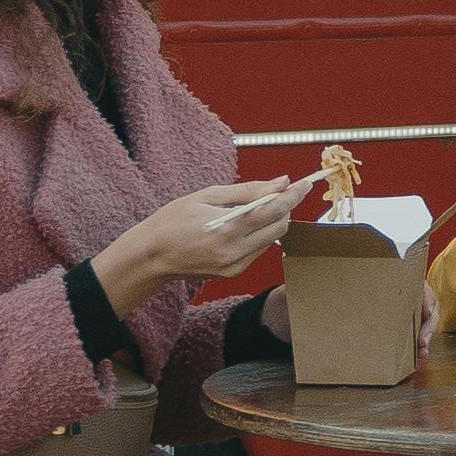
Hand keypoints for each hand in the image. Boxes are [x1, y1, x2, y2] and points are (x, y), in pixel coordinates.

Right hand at [95, 178, 301, 313]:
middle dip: (285, 207)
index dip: (293, 195)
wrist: (151, 256)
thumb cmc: (172, 221)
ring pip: (272, 240)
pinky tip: (245, 225)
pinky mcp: (233, 273)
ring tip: (257, 206)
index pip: (273, 211)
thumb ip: (247, 190)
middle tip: (279, 191)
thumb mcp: (206, 196)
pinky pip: (258, 250)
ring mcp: (235, 266)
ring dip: (273, 221)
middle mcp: (234, 252)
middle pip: (279, 227)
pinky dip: (259, 234)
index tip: (304, 183)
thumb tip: (279, 182)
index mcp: (227, 229)